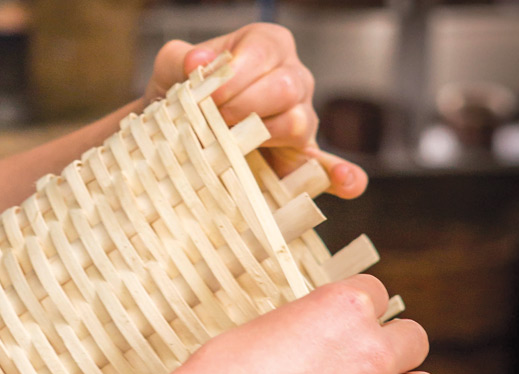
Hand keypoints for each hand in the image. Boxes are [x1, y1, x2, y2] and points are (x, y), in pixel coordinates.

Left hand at [144, 24, 367, 199]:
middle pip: (285, 87)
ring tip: (233, 144)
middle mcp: (292, 78)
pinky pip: (326, 165)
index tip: (208, 96)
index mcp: (266, 46)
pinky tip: (347, 183)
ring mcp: (300, 117)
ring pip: (298, 123)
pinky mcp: (299, 157)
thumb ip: (180, 59)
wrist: (176, 133)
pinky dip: (339, 174)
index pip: (264, 52)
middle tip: (215, 121)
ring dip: (263, 136)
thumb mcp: (171, 69)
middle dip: (245, 106)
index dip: (234, 75)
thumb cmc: (181, 94)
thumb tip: (196, 65)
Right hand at [162, 275, 440, 373]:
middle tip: (355, 370)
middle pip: (414, 340)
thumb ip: (301, 331)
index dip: (360, 312)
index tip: (343, 329)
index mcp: (342, 310)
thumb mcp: (258, 330)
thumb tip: (310, 347)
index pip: (378, 293)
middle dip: (389, 352)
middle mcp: (370, 353)